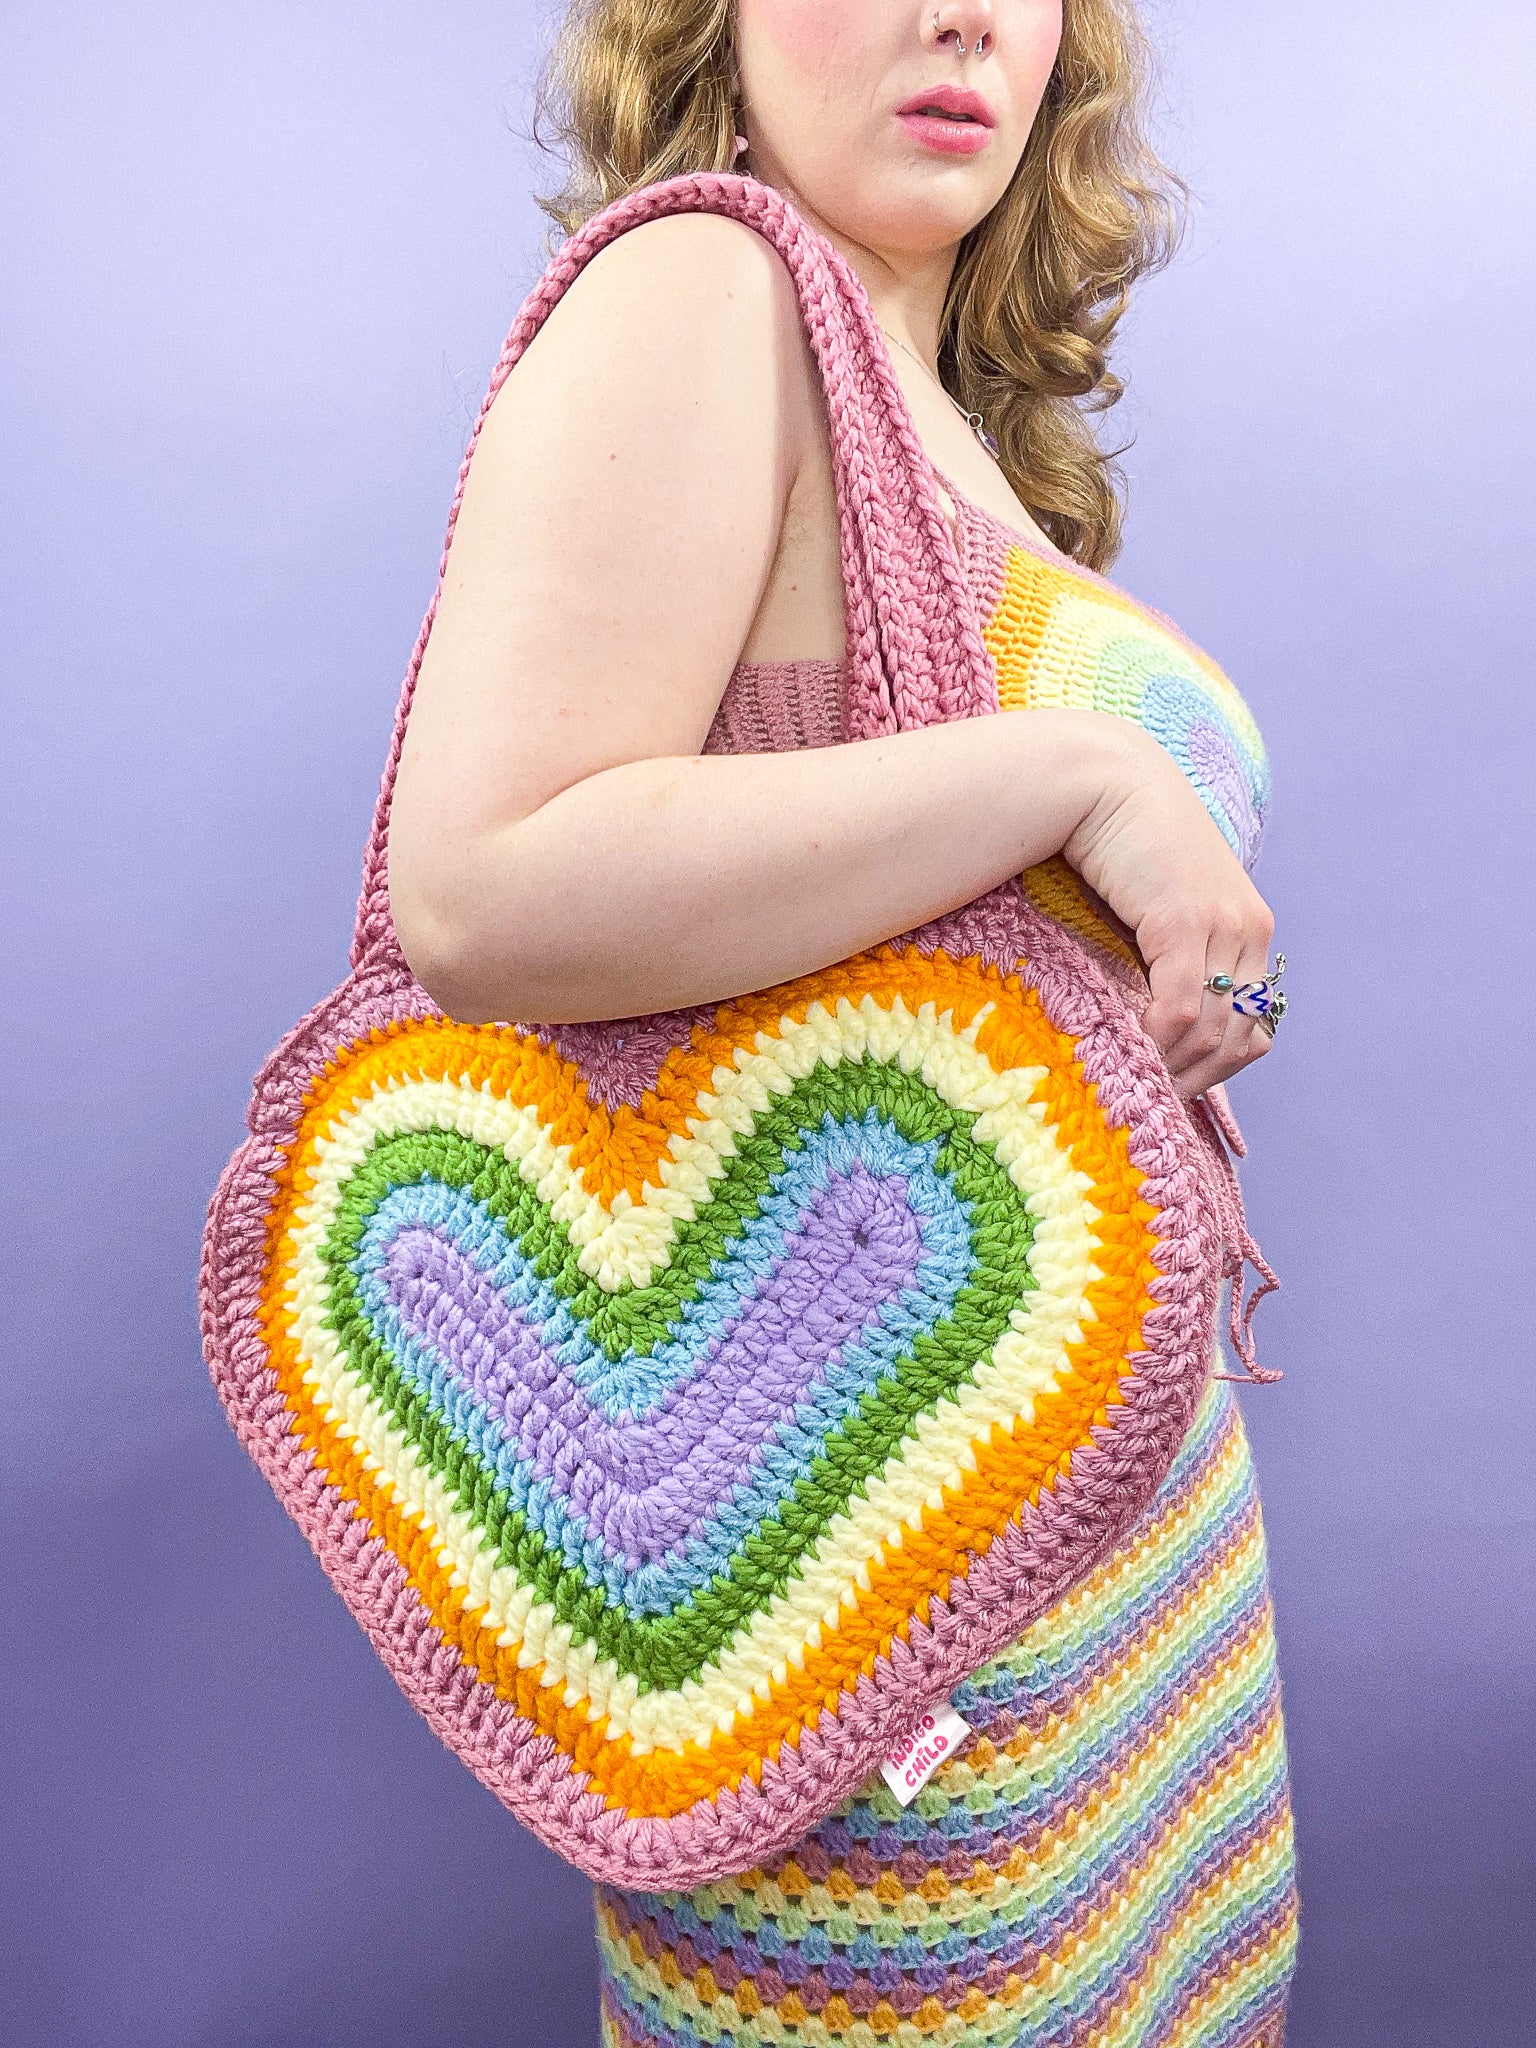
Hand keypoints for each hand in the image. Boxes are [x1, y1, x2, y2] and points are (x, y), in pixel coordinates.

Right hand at [1061, 722, 1276, 1100]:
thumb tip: (1149, 1016)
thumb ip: (1166, 954)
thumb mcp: (1155, 906)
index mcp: (1249, 927)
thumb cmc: (1116, 843)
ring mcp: (1221, 924)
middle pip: (1239, 1036)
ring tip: (1136, 1081)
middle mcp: (1248, 928)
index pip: (1256, 1023)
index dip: (1220, 1065)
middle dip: (1198, 1078)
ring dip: (1175, 1065)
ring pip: (1212, 1028)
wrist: (1102, 780)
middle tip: (1154, 1099)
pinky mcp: (1184, 920)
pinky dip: (1158, 1038)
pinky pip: (1181, 1005)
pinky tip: (1129, 1046)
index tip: (1176, 1086)